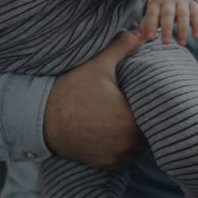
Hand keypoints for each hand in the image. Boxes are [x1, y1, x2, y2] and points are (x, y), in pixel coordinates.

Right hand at [44, 30, 144, 169]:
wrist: (41, 117)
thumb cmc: (71, 90)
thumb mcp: (98, 65)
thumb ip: (122, 48)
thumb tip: (140, 33)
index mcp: (130, 120)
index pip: (156, 117)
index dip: (155, 108)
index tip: (149, 99)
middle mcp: (126, 143)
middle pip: (149, 134)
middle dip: (146, 122)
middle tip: (140, 108)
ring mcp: (114, 156)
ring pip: (138, 149)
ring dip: (135, 138)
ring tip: (128, 121)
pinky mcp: (104, 164)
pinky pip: (123, 159)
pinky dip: (122, 149)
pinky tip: (116, 134)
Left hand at [138, 0, 197, 45]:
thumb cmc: (161, 5)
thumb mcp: (152, 10)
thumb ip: (147, 23)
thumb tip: (140, 38)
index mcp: (156, 3)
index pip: (152, 14)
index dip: (151, 25)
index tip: (150, 37)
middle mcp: (169, 1)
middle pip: (167, 15)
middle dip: (167, 29)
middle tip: (166, 42)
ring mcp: (182, 1)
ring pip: (183, 15)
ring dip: (183, 30)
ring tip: (182, 44)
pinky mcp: (193, 3)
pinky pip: (196, 14)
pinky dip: (197, 25)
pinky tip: (196, 36)